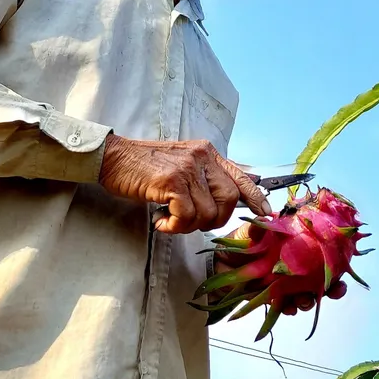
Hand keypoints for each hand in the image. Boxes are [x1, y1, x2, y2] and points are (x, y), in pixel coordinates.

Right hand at [98, 133, 271, 233]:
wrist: (113, 158)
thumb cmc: (144, 167)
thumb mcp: (181, 164)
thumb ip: (203, 177)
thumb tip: (226, 200)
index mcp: (207, 153)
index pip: (241, 176)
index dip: (256, 197)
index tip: (264, 213)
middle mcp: (202, 157)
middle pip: (229, 199)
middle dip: (214, 220)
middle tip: (191, 223)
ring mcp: (187, 168)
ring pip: (207, 212)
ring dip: (189, 225)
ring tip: (170, 220)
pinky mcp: (171, 182)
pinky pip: (187, 215)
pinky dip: (175, 226)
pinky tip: (161, 221)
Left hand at [210, 222, 347, 314]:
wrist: (216, 267)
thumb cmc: (237, 246)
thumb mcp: (248, 233)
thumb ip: (259, 229)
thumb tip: (265, 223)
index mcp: (293, 246)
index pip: (320, 253)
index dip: (334, 260)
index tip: (342, 265)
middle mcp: (293, 265)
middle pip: (320, 277)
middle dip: (331, 286)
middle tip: (335, 291)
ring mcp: (285, 282)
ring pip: (307, 294)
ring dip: (310, 300)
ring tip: (304, 301)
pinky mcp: (274, 297)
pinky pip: (288, 306)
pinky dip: (290, 308)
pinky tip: (288, 308)